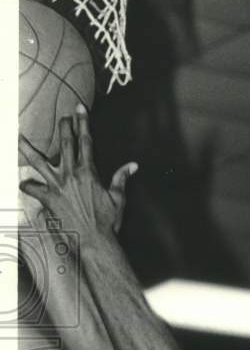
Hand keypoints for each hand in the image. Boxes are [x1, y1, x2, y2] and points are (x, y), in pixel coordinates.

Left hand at [19, 105, 137, 241]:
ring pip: (38, 161)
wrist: (95, 240)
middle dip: (64, 126)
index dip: (82, 122)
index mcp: (89, 172)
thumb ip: (121, 179)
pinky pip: (32, 189)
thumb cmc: (108, 221)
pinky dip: (27, 186)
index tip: (79, 108)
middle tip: (63, 115)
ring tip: (17, 135)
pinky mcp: (48, 199)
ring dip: (27, 147)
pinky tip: (25, 184)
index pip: (86, 141)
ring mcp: (57, 186)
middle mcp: (71, 175)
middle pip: (65, 143)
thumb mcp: (118, 198)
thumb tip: (132, 165)